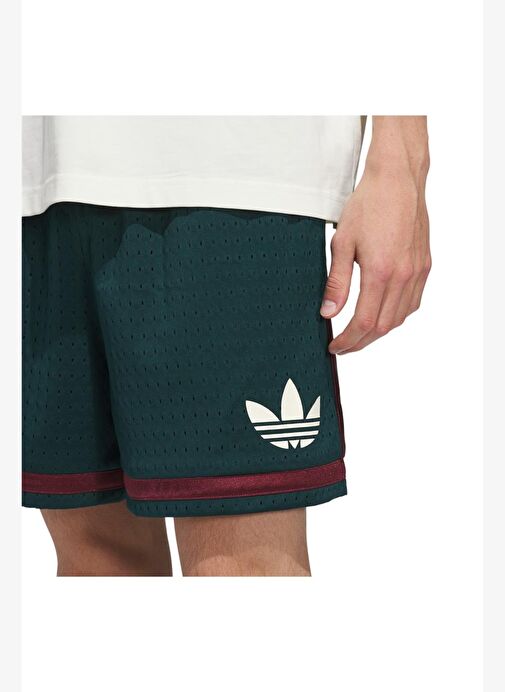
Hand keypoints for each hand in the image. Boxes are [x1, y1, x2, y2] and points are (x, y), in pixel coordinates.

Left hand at [321, 118, 430, 354]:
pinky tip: (382, 314)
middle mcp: (403, 276)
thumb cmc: (368, 205)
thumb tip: (328, 313)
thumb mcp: (341, 244)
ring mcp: (417, 272)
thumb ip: (337, 283)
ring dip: (379, 331)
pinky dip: (396, 315)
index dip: (348, 340)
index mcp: (380, 272)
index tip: (335, 346)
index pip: (364, 322)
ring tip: (359, 333)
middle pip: (383, 326)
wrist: (398, 181)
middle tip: (344, 345)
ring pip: (400, 318)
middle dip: (361, 341)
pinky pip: (412, 303)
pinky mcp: (424, 266)